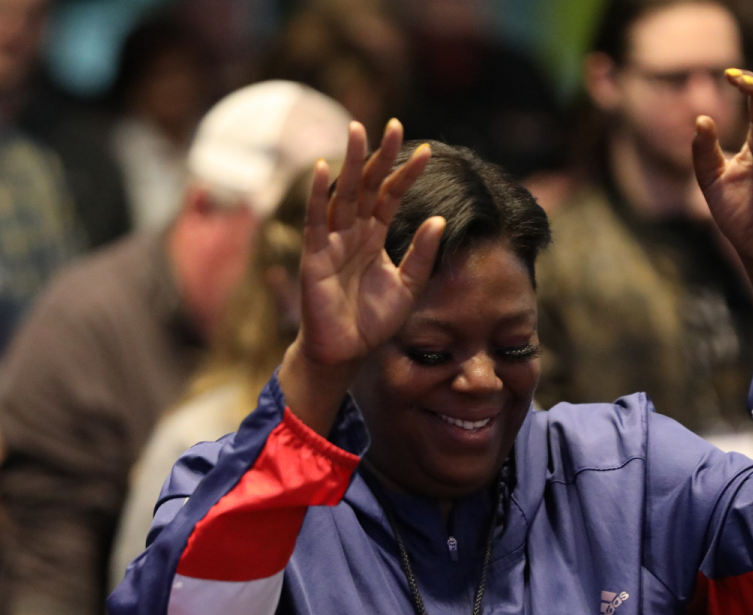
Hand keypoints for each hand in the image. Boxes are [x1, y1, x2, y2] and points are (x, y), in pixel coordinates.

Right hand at [280, 118, 443, 432]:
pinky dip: (319, 194)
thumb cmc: (372, 322)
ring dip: (350, 162)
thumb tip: (438, 220)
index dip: (406, 174)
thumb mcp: (408, 287)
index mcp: (374, 238)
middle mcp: (352, 233)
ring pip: (342, 193)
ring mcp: (332, 241)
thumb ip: (422, 255)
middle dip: (379, 155)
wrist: (345, 352)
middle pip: (366, 185)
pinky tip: (325, 168)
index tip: (427, 151)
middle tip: (394, 124)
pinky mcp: (314, 255)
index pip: (390, 196)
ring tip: (357, 130)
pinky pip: (316, 220)